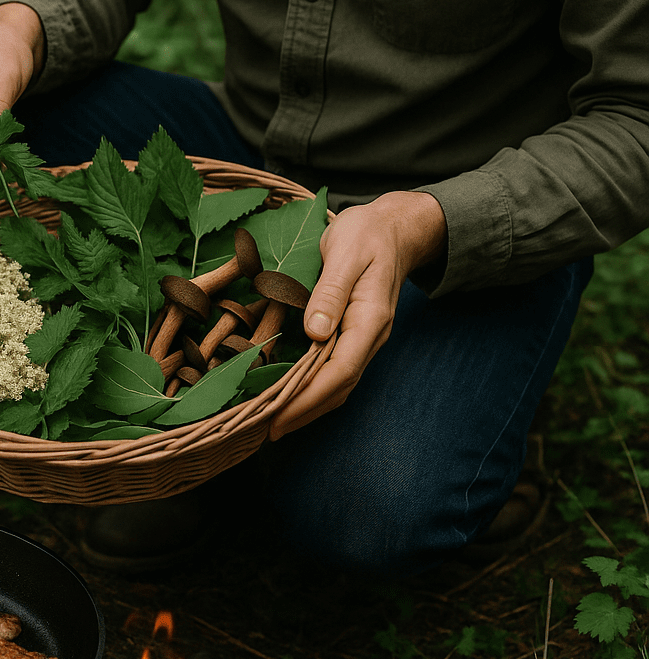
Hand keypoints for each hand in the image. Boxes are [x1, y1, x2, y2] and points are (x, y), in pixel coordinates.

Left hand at [269, 190, 446, 438]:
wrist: (394, 228)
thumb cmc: (367, 234)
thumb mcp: (344, 252)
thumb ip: (330, 292)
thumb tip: (315, 332)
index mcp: (370, 319)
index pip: (339, 371)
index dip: (308, 399)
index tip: (278, 417)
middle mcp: (370, 337)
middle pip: (338, 388)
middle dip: (303, 412)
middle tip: (265, 430)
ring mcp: (363, 339)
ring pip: (337, 385)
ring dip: (307, 406)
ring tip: (272, 421)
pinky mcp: (353, 336)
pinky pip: (334, 371)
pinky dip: (312, 389)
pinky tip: (289, 395)